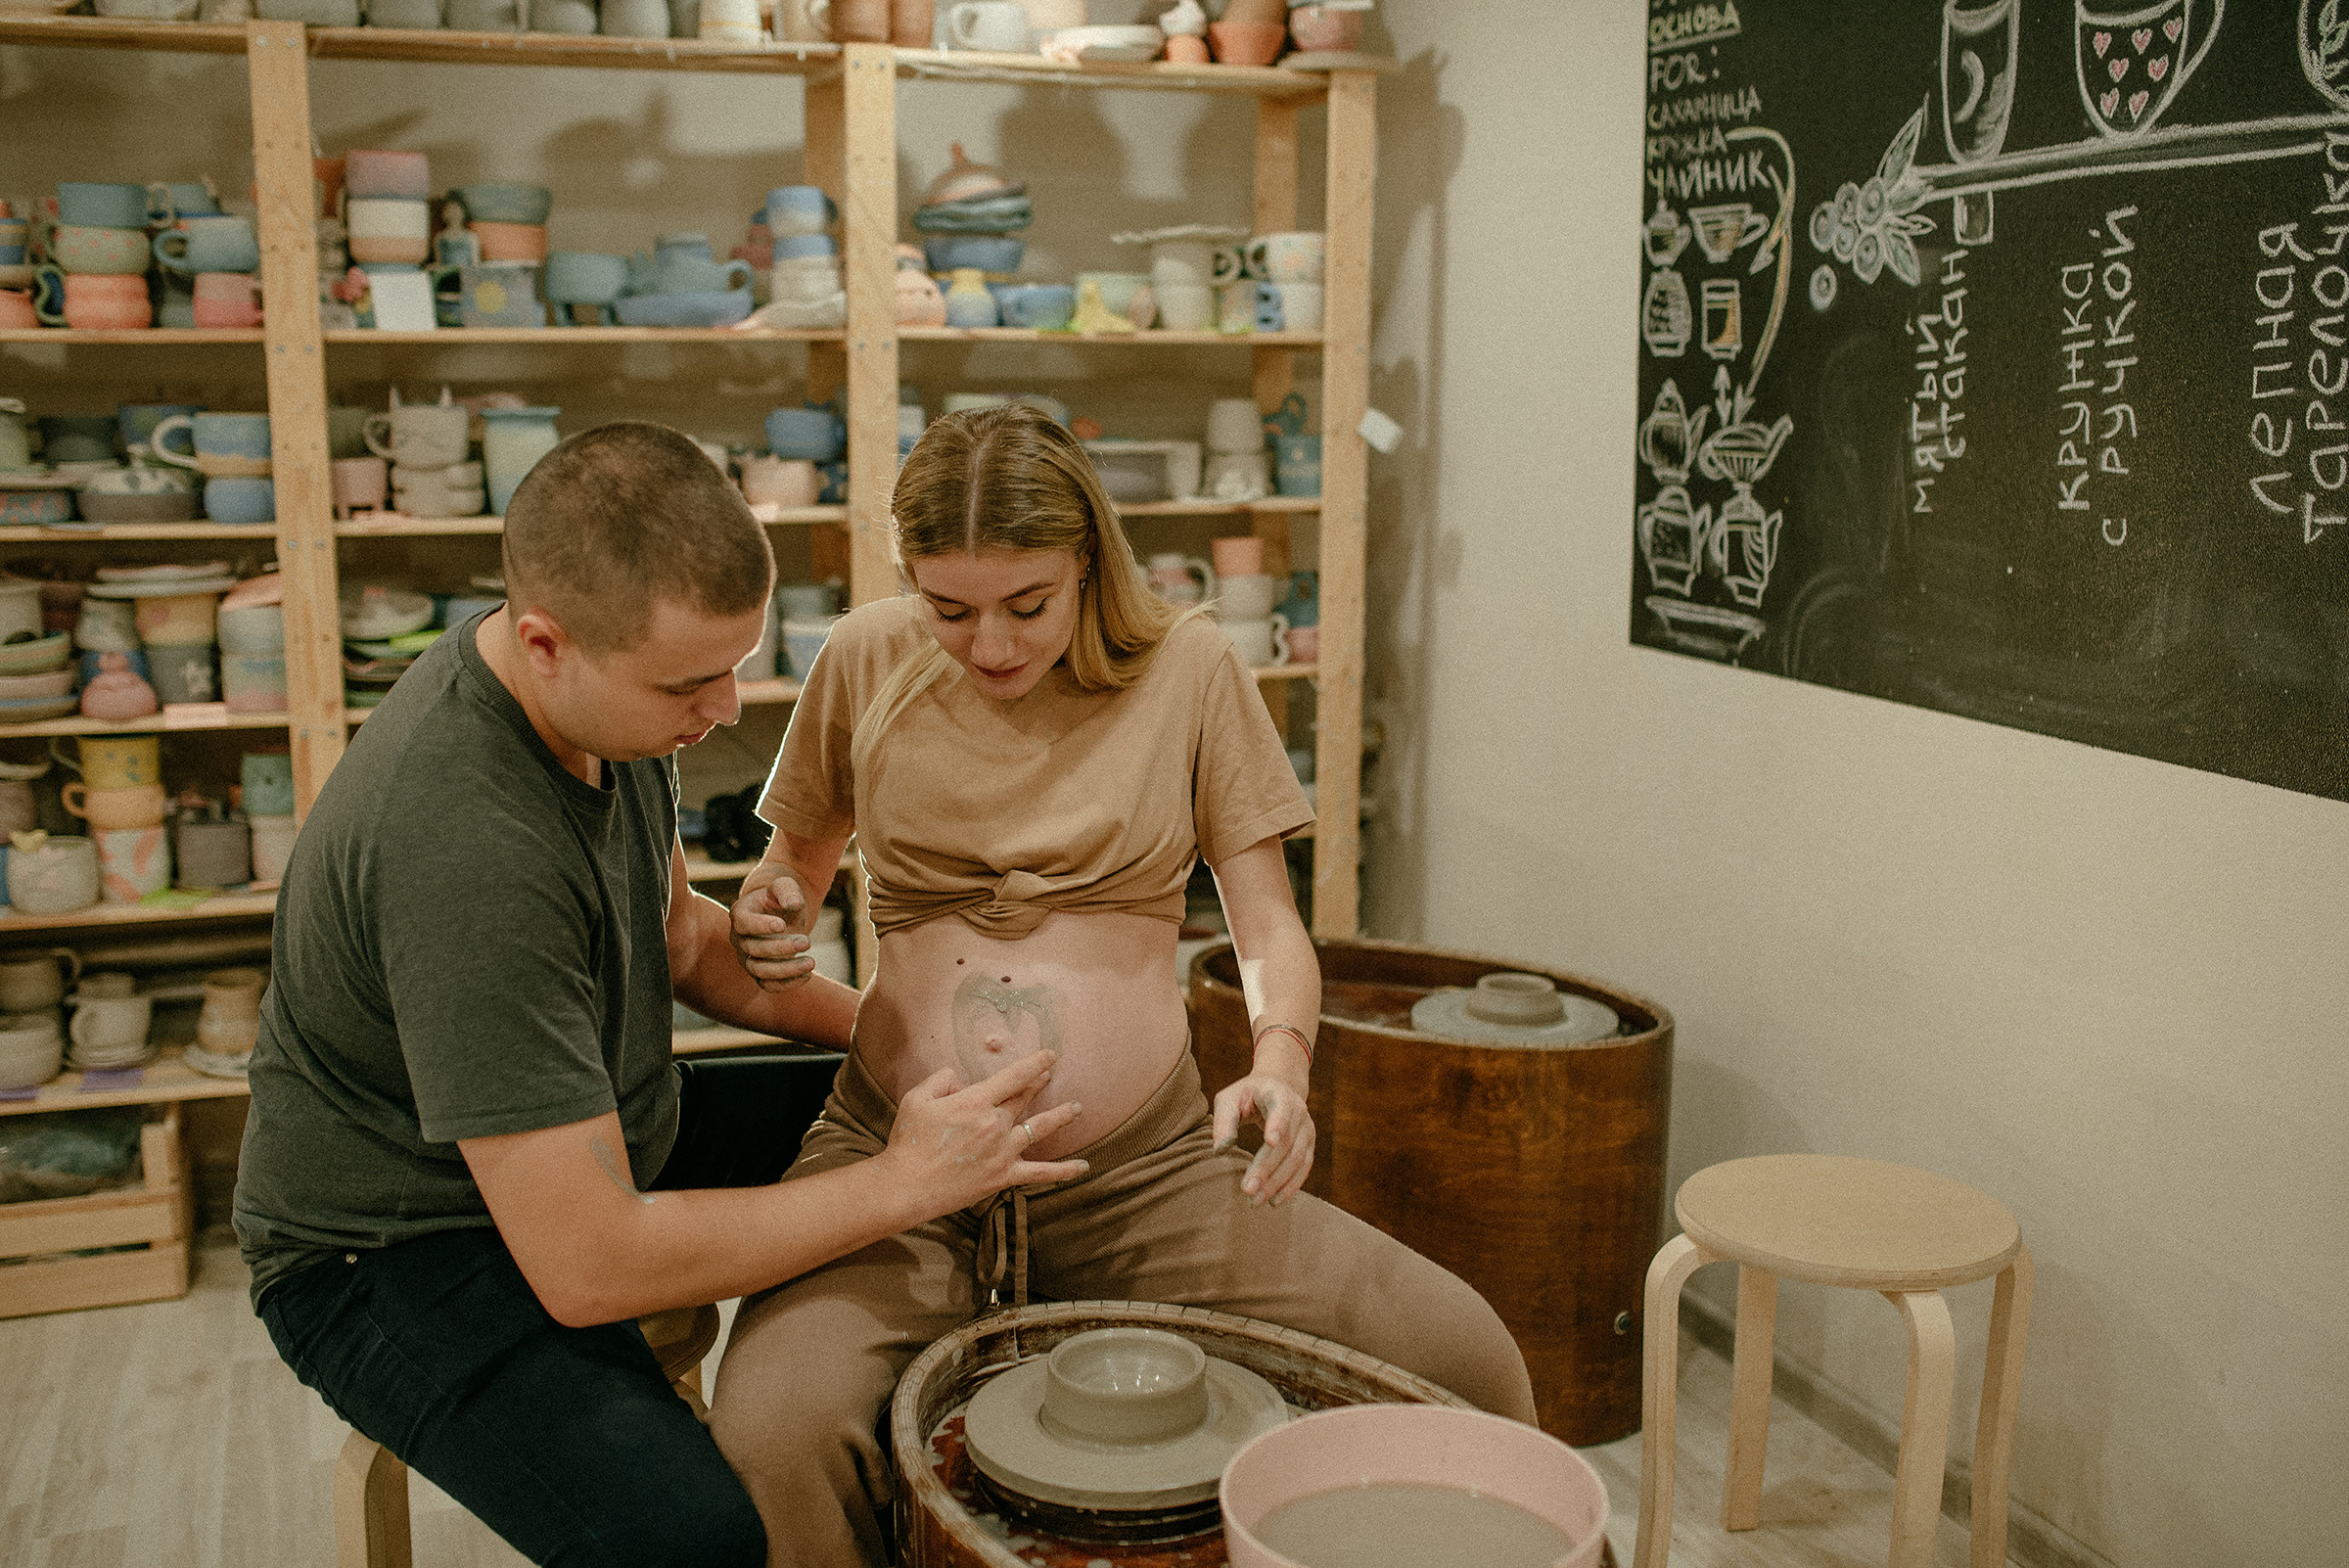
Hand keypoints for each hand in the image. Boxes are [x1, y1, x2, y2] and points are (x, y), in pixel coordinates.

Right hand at [729, 864, 812, 989]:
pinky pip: (768, 985)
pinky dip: (787, 984)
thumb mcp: (785, 886)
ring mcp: (747, 957)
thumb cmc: (781, 897)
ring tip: (810, 963)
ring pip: (759, 971)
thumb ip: (788, 891)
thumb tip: (794, 904)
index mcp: (740, 913)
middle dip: (781, 948)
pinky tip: (807, 975)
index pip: (743, 923)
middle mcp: (739, 938)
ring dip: (785, 970)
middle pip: (753, 949)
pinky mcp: (759, 973)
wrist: (782, 912)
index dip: (760, 926)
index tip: (782, 925)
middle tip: (807, 942)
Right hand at [879, 1050, 1087, 1217]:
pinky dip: (1063, 1171)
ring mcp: (1003, 1151)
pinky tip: (1083, 1167)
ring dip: (1060, 1116)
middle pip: (1025, 1098)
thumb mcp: (917, 1098)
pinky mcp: (1003, 1175)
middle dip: (1039, 1083)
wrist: (907, 1186)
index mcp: (975, 1101)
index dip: (1035, 1063)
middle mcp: (995, 1124)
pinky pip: (1040, 1173)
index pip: (1013, 1076)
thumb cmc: (908, 1142)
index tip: (1050, 1055)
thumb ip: (941, 1079)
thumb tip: (959, 1078)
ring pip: (1040, 1129)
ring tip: (1077, 1108)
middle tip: (1051, 1073)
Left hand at [1211, 1074, 1313, 1205]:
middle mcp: (1298, 1111)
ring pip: (1297, 1159)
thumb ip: (1223, 1121)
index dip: (1277, 1124)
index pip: (1281, 1108)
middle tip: (1247, 1190)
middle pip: (1286, 1143)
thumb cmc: (1247, 1095)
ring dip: (1277, 1183)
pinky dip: (1291, 1186)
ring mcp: (1307, 1129)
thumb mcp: (1229, 1099)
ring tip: (1256, 1200)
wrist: (1278, 1087)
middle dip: (1267, 1168)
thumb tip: (1219, 1150)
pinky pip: (1304, 1168)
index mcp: (1278, 1093)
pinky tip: (1275, 1201)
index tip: (1270, 1141)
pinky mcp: (1309, 1145)